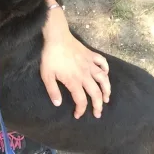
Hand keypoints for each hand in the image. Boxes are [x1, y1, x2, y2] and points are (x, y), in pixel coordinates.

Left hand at [40, 0, 110, 118]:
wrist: (57, 38)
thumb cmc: (50, 57)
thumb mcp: (47, 75)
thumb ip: (52, 90)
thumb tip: (58, 104)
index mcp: (74, 81)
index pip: (81, 100)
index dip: (81, 110)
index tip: (78, 115)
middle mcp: (85, 75)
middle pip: (96, 93)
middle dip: (98, 106)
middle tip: (98, 113)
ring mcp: (90, 64)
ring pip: (104, 79)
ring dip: (107, 90)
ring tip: (106, 98)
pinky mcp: (91, 55)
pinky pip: (103, 63)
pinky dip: (106, 69)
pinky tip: (105, 74)